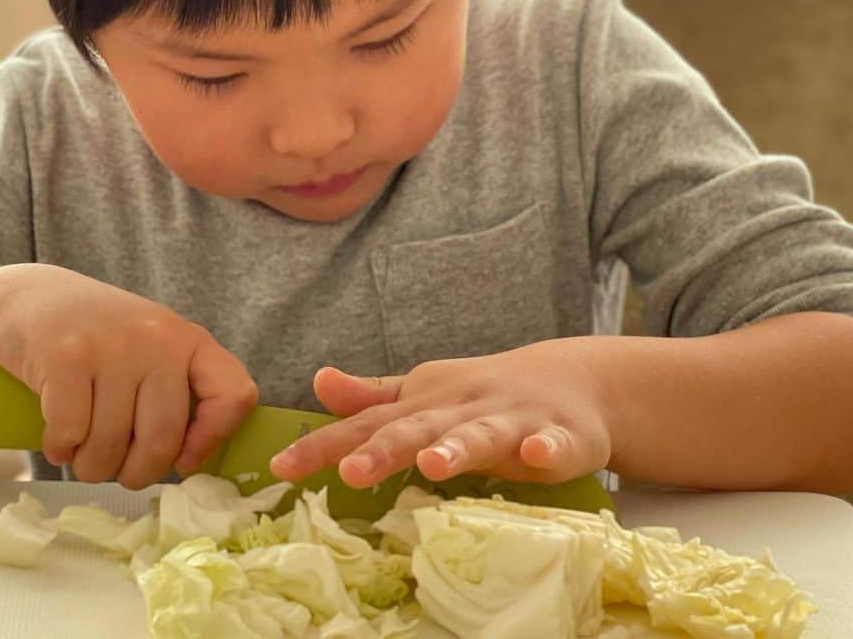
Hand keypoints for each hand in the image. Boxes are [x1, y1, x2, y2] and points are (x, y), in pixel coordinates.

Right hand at [0, 264, 256, 489]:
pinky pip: (70, 434)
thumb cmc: (98, 338)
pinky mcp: (65, 355)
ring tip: (82, 450)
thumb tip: (189, 463)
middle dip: (134, 474)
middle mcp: (158, 338)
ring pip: (110, 447)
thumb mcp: (153, 352)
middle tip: (114, 466)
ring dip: (91, 466)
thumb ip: (177, 394)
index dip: (212, 440)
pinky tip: (58, 438)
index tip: (182, 459)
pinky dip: (59, 450)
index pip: (235, 395)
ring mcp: (112, 345)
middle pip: (162, 441)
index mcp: (189, 340)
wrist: (29, 296)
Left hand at [268, 341, 612, 487]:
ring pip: (483, 433)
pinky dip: (546, 448)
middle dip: (386, 449)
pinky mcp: (559, 435)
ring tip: (434, 463)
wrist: (571, 379)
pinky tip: (537, 455)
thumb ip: (372, 397)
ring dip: (459, 446)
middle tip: (352, 472)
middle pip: (419, 429)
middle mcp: (463, 407)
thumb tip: (318, 381)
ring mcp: (512, 419)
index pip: (369, 424)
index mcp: (427, 401)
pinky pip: (553, 444)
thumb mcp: (425, 393)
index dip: (326, 445)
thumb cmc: (483, 396)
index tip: (281, 467)